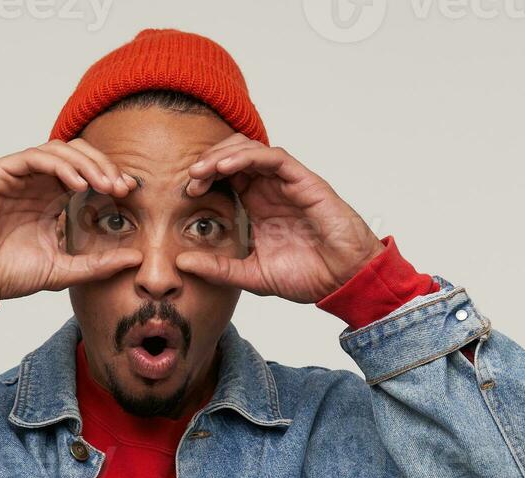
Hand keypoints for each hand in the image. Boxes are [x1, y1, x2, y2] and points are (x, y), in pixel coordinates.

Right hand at [0, 140, 141, 300]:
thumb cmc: (9, 275)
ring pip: (58, 150)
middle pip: (76, 154)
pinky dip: (60, 165)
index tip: (130, 192)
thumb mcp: (64, 269)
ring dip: (86, 163)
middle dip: (103, 166)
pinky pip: (34, 157)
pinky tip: (77, 185)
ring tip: (104, 184)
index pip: (85, 174)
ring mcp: (15, 175)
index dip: (109, 177)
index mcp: (49, 199)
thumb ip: (98, 264)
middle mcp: (34, 183)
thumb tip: (137, 257)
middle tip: (121, 187)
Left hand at [176, 135, 383, 302]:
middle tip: (190, 180)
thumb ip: (218, 268)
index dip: (203, 178)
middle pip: (232, 155)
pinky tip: (226, 167)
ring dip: (222, 155)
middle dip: (207, 162)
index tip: (186, 194)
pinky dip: (247, 156)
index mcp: (257, 205)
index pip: (224, 177)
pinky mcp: (303, 180)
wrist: (344, 280)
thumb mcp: (251, 275)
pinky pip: (273, 157)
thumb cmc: (308, 275)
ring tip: (202, 171)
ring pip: (249, 149)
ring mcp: (286, 182)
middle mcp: (269, 189)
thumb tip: (181, 262)